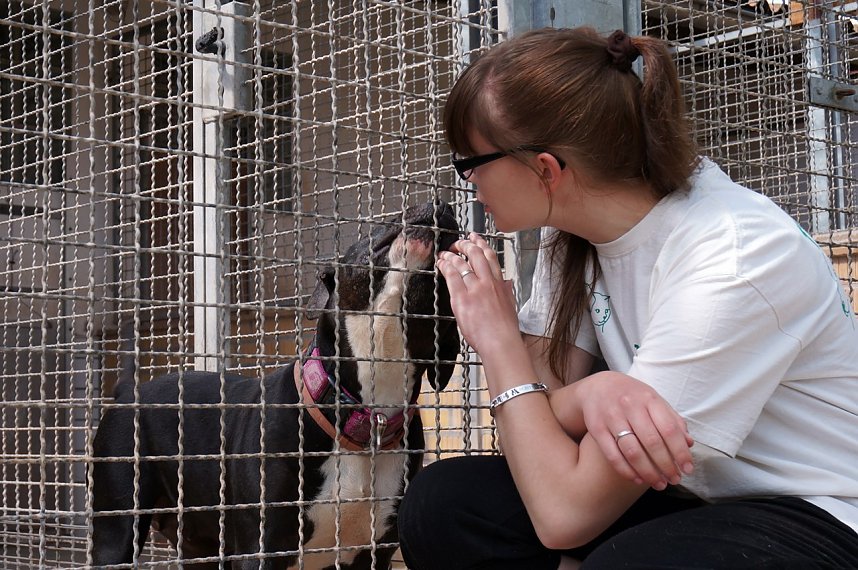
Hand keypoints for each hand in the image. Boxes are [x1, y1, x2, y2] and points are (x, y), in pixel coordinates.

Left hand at [435, 233, 520, 354]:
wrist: (500, 343)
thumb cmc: (505, 330)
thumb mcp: (511, 306)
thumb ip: (507, 291)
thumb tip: (508, 283)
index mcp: (500, 284)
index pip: (490, 257)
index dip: (481, 244)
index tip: (475, 238)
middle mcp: (487, 283)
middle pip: (475, 255)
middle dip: (465, 245)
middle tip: (457, 243)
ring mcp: (474, 289)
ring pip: (461, 264)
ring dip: (451, 255)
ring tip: (445, 253)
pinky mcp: (461, 299)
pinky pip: (452, 276)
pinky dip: (445, 267)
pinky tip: (441, 264)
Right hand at [579, 371, 693, 489]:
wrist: (596, 386)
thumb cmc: (632, 396)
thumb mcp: (654, 400)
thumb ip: (672, 420)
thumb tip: (688, 443)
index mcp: (649, 399)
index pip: (669, 429)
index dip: (680, 452)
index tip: (688, 469)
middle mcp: (630, 406)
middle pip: (652, 442)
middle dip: (666, 466)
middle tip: (674, 480)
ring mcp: (611, 417)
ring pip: (632, 451)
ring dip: (648, 472)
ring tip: (659, 483)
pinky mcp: (596, 428)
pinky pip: (612, 455)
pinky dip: (626, 470)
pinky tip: (637, 479)